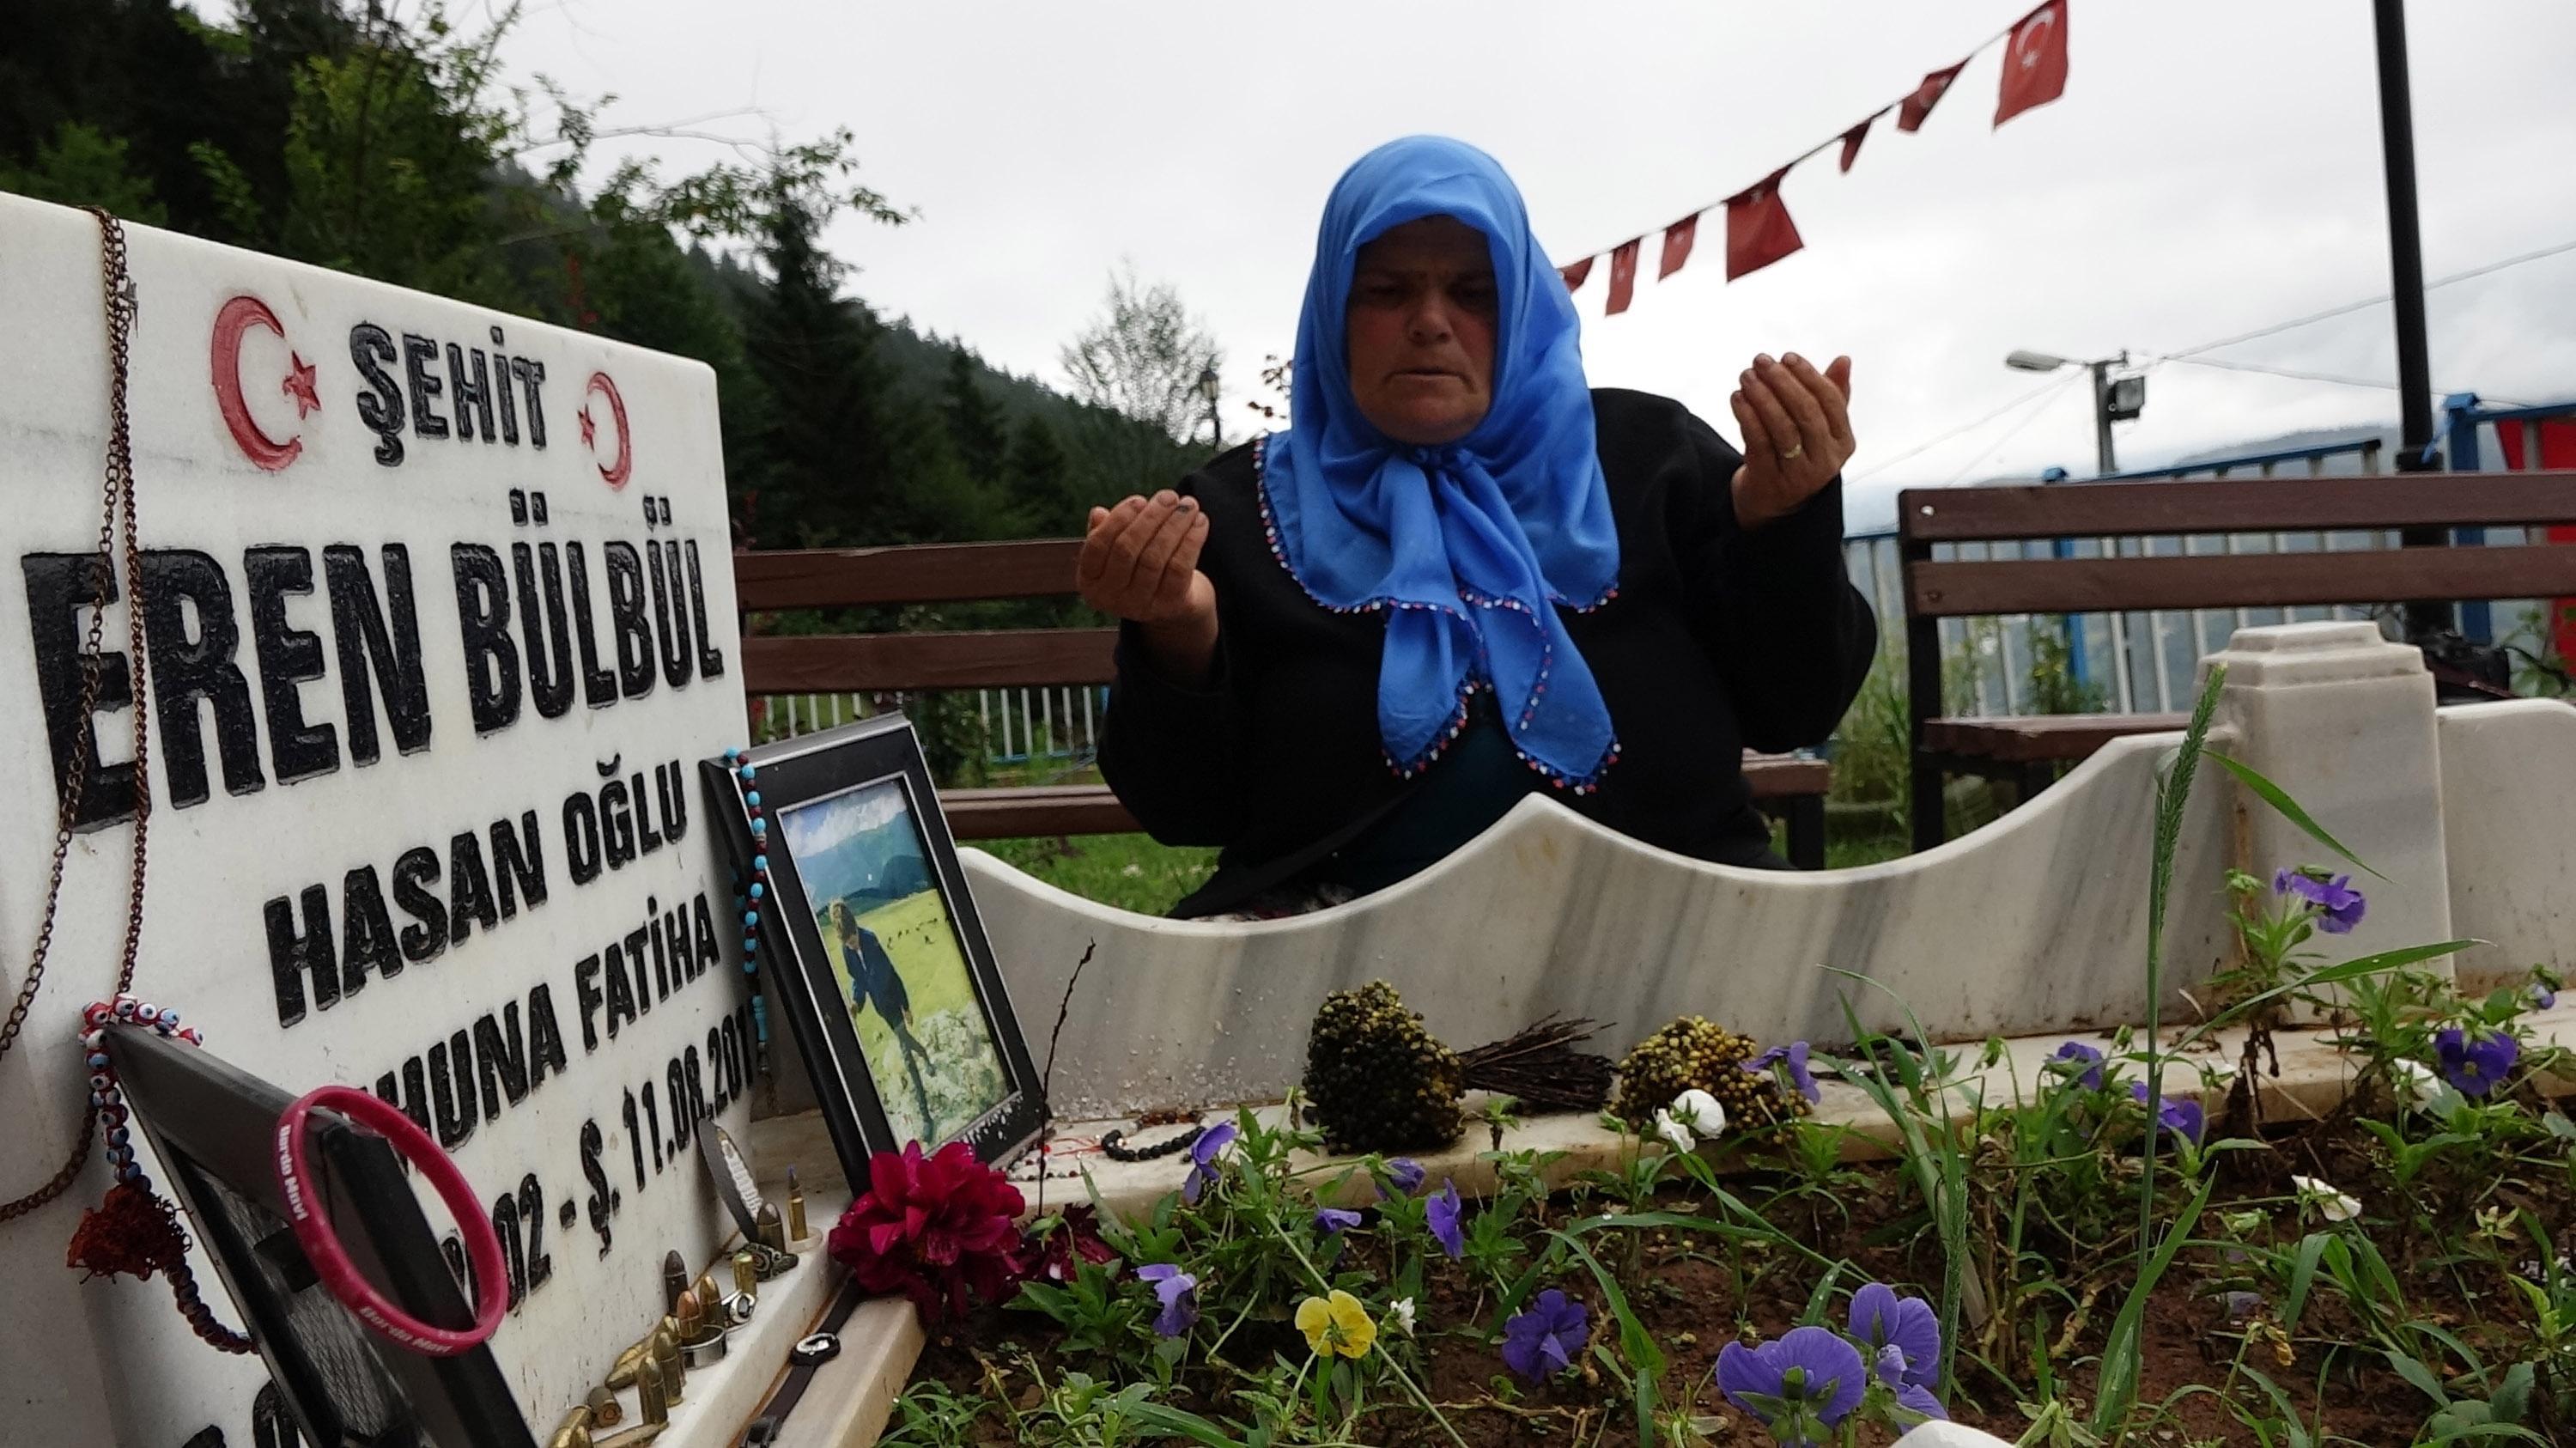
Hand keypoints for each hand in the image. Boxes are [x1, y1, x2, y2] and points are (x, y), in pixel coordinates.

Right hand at [1079, 490, 1218, 683]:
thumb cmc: (1140, 566)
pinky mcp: (1170, 606)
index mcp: (1090, 581)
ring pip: (1155, 557)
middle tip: (1169, 497)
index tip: (1139, 500)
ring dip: (1174, 525)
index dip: (1118, 519)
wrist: (1174, 602)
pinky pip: (1180, 568)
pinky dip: (1191, 541)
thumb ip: (1106, 531)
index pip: (1097, 545)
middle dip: (1150, 518)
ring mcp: (1140, 606)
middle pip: (1128, 549)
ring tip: (1188, 504)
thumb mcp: (1118, 551)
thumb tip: (1098, 513)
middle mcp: (1111, 598)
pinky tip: (1200, 521)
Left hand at [1728, 353, 1854, 529]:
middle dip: (1782, 382)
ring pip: (1781, 428)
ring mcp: (1799, 475)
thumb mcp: (1818, 428)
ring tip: (1746, 376)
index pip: (1831, 402)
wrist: (1772, 500)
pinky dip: (1747, 417)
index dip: (1809, 376)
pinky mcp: (1770, 482)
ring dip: (1762, 396)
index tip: (1787, 357)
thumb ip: (1832, 394)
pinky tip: (1737, 398)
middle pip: (1806, 413)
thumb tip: (1843, 360)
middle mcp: (1826, 460)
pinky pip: (1758, 443)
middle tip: (1761, 361)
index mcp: (1843, 442)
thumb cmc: (1797, 454)